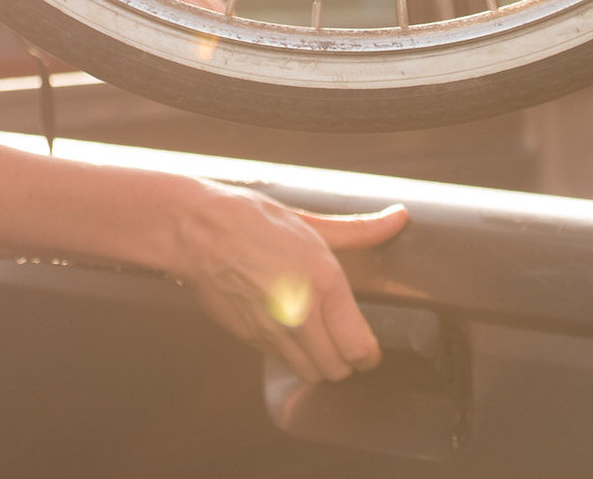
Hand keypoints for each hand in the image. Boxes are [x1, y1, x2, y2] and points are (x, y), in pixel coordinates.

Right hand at [166, 184, 408, 381]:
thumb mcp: (310, 223)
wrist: (195, 232)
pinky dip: (292, 355)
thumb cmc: (250, 221)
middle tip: (348, 344)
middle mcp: (300, 315)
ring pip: (310, 374)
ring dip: (320, 363)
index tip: (369, 347)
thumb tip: (397, 219)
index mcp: (323, 282)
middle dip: (348, 362)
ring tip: (322, 341)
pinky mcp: (250, 339)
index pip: (359, 347)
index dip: (370, 354)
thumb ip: (359, 230)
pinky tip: (291, 330)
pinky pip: (282, 361)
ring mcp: (272, 332)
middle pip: (338, 370)